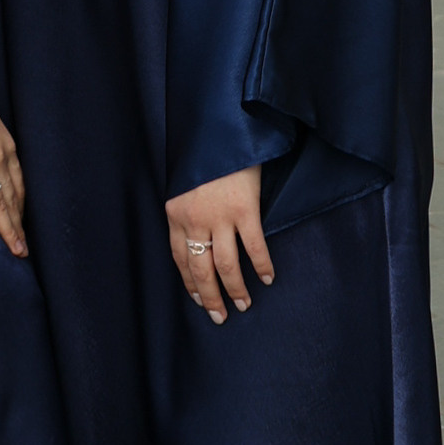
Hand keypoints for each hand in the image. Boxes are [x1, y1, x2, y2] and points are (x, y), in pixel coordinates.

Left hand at [166, 168, 273, 321]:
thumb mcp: (186, 181)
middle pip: (201, 269)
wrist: (220, 127)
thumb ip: (189, 209)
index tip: (198, 300)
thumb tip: (200, 236)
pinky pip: (254, 247)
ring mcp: (220, 216)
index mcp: (176, 213)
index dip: (190, 283)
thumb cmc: (204, 153)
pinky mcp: (245, 210)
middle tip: (220, 317)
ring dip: (235, 290)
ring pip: (226, 265)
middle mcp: (195, 219)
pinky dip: (262, 266)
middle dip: (210, 297)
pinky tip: (268, 278)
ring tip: (244, 305)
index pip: (180, 258)